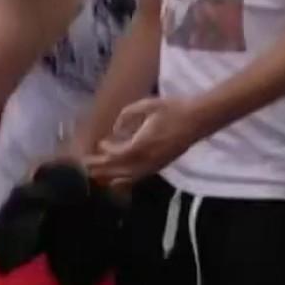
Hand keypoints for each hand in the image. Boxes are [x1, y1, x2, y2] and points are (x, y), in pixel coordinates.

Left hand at [82, 96, 205, 183]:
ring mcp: (155, 165)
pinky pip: (140, 177)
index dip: (106, 151)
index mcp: (142, 144)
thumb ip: (127, 116)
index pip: (117, 154)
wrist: (199, 119)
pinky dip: (126, 179)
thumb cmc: (173, 109)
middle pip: (119, 170)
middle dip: (101, 169)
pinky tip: (118, 178)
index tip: (100, 143)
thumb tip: (116, 130)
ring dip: (111, 176)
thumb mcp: (147, 105)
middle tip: (86, 167)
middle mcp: (147, 159)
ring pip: (129, 177)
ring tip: (97, 176)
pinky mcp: (161, 166)